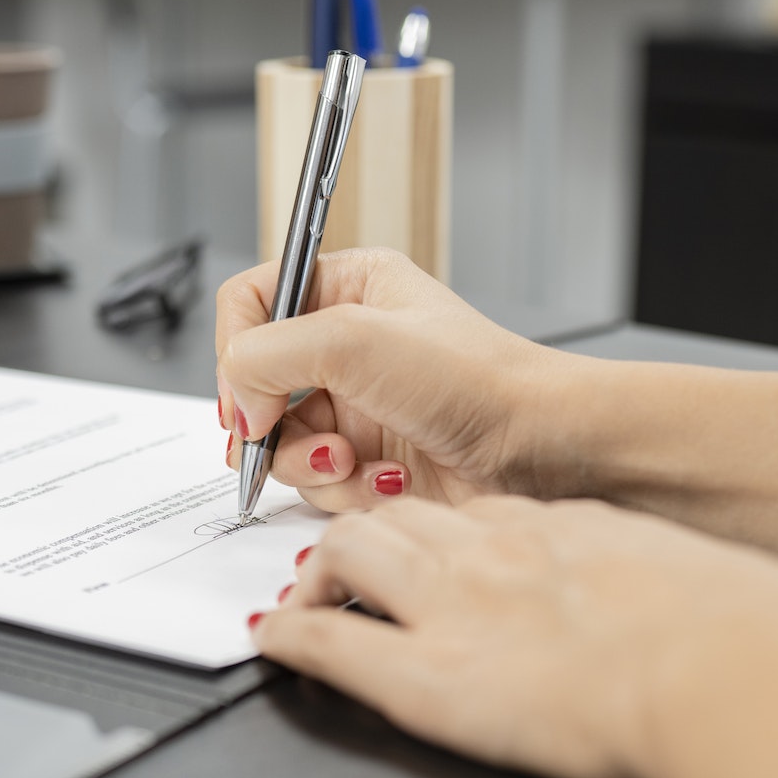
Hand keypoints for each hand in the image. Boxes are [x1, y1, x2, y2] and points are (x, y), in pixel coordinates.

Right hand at [215, 248, 570, 509]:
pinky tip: (388, 480)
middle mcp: (346, 345)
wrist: (541, 452)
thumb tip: (236, 401)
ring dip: (311, 462)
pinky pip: (317, 483)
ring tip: (355, 460)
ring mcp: (355, 407)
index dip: (237, 350)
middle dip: (269, 422)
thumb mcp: (356, 338)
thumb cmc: (479, 380)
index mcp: (347, 287)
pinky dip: (344, 490)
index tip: (248, 393)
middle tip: (283, 435)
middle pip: (254, 384)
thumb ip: (267, 353)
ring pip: (279, 444)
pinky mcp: (368, 462)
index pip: (250, 303)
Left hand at [250, 494, 777, 777]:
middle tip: (347, 570)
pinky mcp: (427, 674)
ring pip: (351, 553)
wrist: (736, 672)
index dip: (447, 533)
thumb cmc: (746, 640)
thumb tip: (713, 609)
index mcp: (567, 530)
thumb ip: (679, 590)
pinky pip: (330, 642)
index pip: (479, 512)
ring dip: (320, 575)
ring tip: (306, 599)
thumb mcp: (708, 590)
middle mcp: (497, 552)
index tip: (440, 550)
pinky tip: (273, 641)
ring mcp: (455, 606)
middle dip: (367, 536)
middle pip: (401, 516)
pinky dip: (291, 636)